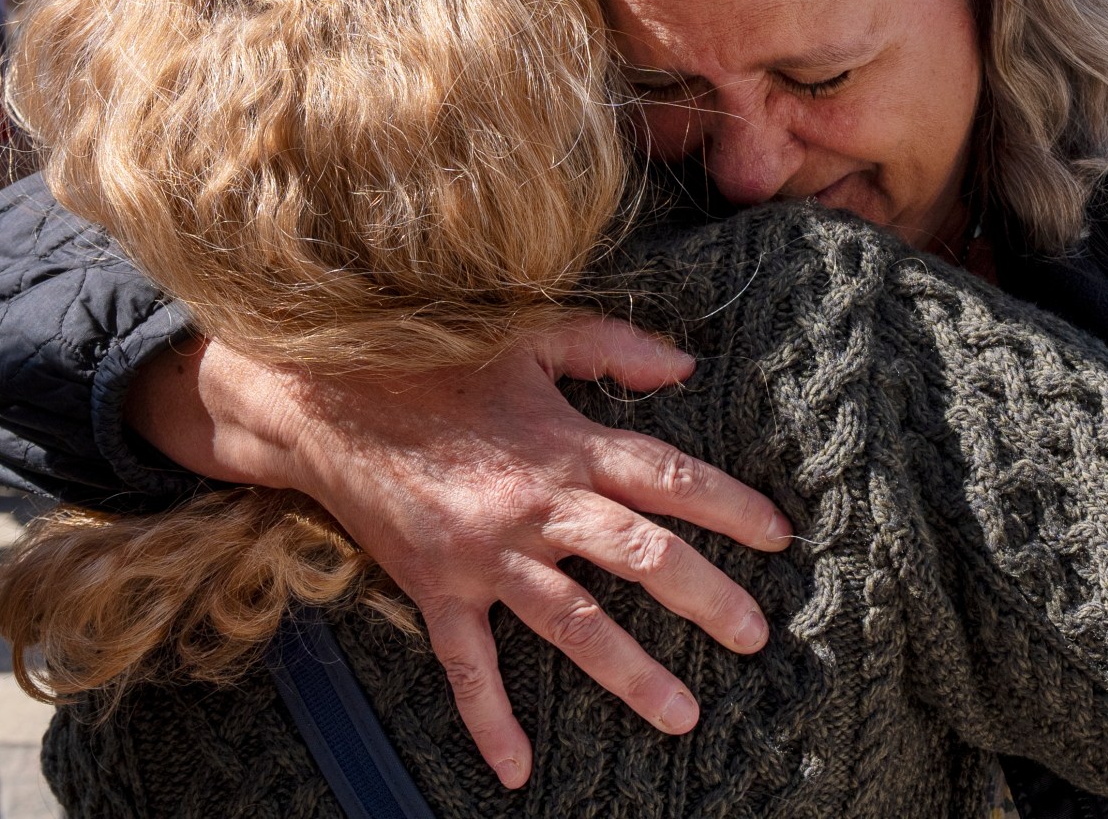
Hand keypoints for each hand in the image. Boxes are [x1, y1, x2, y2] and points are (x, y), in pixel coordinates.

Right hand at [128, 314, 791, 787]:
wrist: (327, 401)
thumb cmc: (437, 365)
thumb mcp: (531, 337)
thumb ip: (614, 348)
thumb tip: (687, 366)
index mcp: (569, 444)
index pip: (671, 479)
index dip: (732, 507)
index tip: (779, 536)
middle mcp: (538, 505)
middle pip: (643, 556)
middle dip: (708, 598)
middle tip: (756, 635)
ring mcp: (488, 554)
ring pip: (573, 624)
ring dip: (631, 673)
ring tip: (684, 713)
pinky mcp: (437, 589)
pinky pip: (469, 665)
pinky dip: (491, 720)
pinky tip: (517, 770)